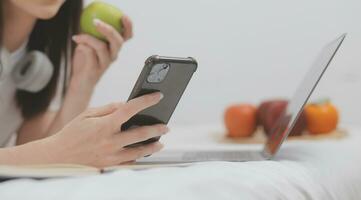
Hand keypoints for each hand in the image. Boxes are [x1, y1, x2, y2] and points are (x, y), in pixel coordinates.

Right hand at [46, 92, 166, 167]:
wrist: (58, 156)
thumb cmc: (72, 133)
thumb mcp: (87, 114)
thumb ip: (108, 109)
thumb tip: (125, 105)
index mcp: (106, 125)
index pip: (131, 109)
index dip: (147, 101)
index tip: (158, 96)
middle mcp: (111, 141)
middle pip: (141, 134)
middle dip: (156, 129)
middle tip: (166, 126)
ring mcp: (111, 155)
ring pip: (139, 151)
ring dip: (152, 146)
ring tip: (160, 143)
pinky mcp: (110, 165)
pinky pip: (129, 162)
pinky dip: (139, 158)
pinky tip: (144, 154)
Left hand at [70, 15, 132, 89]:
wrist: (81, 82)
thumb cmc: (86, 62)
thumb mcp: (90, 43)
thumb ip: (92, 32)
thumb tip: (89, 16)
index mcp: (114, 48)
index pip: (127, 36)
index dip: (128, 26)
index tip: (123, 16)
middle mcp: (112, 56)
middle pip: (118, 42)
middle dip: (108, 30)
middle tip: (96, 22)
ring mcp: (105, 63)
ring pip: (102, 47)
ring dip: (88, 38)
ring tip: (78, 36)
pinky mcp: (95, 70)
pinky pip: (90, 54)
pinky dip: (82, 46)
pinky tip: (77, 42)